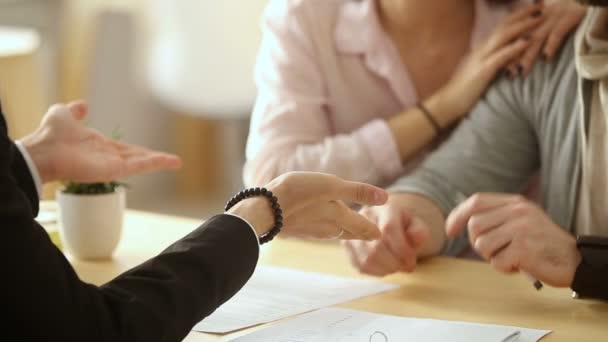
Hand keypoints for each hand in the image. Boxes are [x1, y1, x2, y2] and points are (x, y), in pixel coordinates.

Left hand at [21, 101, 181, 182]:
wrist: (43, 150)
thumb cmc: (50, 134)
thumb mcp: (64, 115)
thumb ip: (75, 111)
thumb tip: (84, 104)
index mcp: (99, 146)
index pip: (125, 149)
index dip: (140, 150)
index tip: (153, 152)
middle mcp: (107, 157)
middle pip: (137, 157)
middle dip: (155, 159)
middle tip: (173, 161)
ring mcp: (112, 165)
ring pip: (141, 162)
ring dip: (159, 161)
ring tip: (177, 162)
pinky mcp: (114, 170)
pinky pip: (139, 166)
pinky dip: (155, 163)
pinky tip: (170, 161)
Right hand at [229, 172, 387, 239]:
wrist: (263, 209)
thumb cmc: (299, 194)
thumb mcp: (331, 186)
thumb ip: (357, 191)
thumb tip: (386, 198)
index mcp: (338, 218)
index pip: (360, 226)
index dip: (371, 229)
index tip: (379, 236)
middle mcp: (326, 228)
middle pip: (346, 231)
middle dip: (358, 233)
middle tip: (369, 236)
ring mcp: (309, 230)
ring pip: (330, 232)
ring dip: (341, 231)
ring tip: (346, 230)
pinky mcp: (294, 228)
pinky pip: (315, 229)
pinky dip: (323, 228)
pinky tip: (317, 224)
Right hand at [344, 193, 442, 276]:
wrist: (382, 221)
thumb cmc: (401, 224)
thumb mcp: (415, 223)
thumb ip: (419, 231)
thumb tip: (416, 238)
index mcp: (382, 208)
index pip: (389, 229)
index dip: (401, 249)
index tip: (412, 261)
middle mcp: (363, 218)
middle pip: (376, 247)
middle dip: (395, 262)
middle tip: (407, 266)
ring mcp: (351, 233)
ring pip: (367, 259)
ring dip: (387, 269)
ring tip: (397, 266)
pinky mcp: (347, 248)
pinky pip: (361, 266)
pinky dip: (377, 272)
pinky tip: (385, 267)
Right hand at [430, 4, 541, 120]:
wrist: (447, 103)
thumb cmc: (464, 91)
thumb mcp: (480, 72)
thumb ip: (492, 63)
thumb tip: (506, 60)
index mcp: (482, 49)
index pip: (501, 27)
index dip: (518, 16)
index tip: (534, 9)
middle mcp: (482, 49)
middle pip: (504, 25)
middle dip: (524, 14)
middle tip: (543, 5)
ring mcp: (481, 59)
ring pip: (504, 36)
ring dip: (523, 25)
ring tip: (540, 17)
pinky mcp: (482, 71)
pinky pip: (501, 56)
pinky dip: (514, 47)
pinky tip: (527, 41)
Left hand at [446, 193, 581, 286]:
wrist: (574, 260)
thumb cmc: (542, 244)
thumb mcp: (521, 221)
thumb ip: (497, 217)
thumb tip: (463, 223)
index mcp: (515, 202)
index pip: (476, 202)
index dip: (458, 216)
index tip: (449, 232)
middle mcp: (518, 211)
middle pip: (474, 226)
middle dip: (478, 244)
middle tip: (496, 252)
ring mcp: (521, 229)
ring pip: (481, 245)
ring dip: (492, 257)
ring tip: (511, 257)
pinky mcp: (524, 248)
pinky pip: (496, 262)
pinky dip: (505, 268)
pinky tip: (521, 266)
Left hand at [510, 0, 585, 76]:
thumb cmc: (568, 11)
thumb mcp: (548, 22)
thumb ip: (536, 36)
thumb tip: (527, 58)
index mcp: (534, 19)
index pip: (516, 38)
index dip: (508, 53)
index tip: (502, 70)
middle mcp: (541, 18)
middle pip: (523, 39)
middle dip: (514, 57)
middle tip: (509, 74)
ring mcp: (554, 17)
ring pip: (537, 37)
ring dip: (529, 54)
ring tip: (522, 70)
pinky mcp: (570, 16)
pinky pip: (558, 31)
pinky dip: (552, 44)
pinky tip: (547, 57)